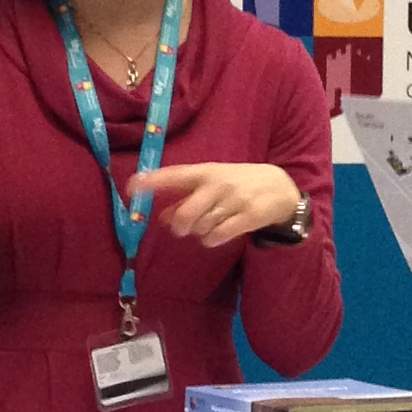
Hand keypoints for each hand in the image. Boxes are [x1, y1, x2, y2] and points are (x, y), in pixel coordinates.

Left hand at [129, 161, 303, 244]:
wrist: (281, 188)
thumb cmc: (239, 184)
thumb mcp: (213, 184)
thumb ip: (188, 198)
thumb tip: (163, 217)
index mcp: (206, 172)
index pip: (174, 175)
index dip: (152, 181)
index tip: (131, 187)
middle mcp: (218, 185)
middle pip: (186, 214)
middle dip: (180, 226)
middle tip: (183, 228)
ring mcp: (234, 201)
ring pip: (201, 227)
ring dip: (200, 232)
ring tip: (210, 225)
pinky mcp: (248, 217)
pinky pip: (218, 236)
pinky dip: (212, 240)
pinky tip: (216, 235)